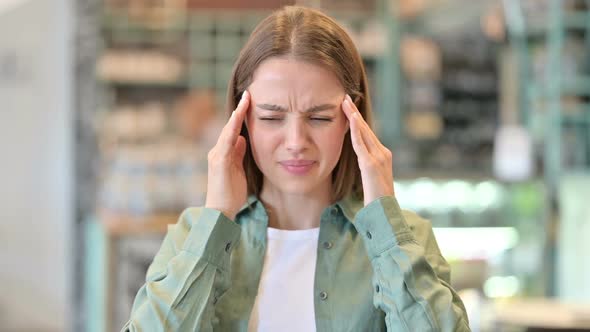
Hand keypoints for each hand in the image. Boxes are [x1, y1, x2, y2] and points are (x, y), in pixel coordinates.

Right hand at [205, 91, 249, 219]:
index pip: (233, 130)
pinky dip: (232, 128)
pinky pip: (226, 140)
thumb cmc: (230, 194)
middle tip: (249, 93)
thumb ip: (239, 154)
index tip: (250, 101)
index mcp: (224, 153)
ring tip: (246, 100)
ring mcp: (217, 155)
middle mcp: (218, 151)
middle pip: (230, 126)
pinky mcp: (219, 161)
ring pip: (228, 130)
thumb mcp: (238, 170)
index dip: (241, 116)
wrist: (220, 211)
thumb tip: (242, 139)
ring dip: (237, 115)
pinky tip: (238, 118)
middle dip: (240, 110)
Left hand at [341, 94, 394, 205]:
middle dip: (355, 113)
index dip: (358, 121)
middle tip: (345, 98)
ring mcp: (379, 158)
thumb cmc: (377, 201)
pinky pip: (360, 144)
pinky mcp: (371, 164)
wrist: (385, 214)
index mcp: (383, 156)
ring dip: (354, 116)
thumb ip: (367, 169)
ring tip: (345, 103)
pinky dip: (355, 130)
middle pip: (366, 129)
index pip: (368, 135)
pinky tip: (350, 119)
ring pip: (363, 133)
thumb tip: (360, 163)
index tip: (350, 108)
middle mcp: (383, 154)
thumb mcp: (372, 180)